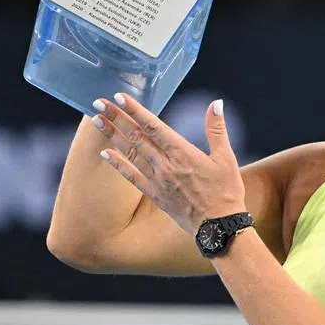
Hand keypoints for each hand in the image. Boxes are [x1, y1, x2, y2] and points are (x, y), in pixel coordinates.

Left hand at [90, 92, 245, 234]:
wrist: (219, 227)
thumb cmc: (226, 192)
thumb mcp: (226, 158)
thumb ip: (216, 129)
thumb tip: (215, 103)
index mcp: (183, 153)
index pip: (154, 126)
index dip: (136, 110)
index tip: (120, 97)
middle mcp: (166, 165)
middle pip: (137, 136)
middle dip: (117, 117)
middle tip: (99, 103)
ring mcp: (158, 180)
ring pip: (130, 153)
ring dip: (112, 136)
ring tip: (97, 121)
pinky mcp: (155, 195)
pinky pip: (131, 177)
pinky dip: (118, 164)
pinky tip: (105, 154)